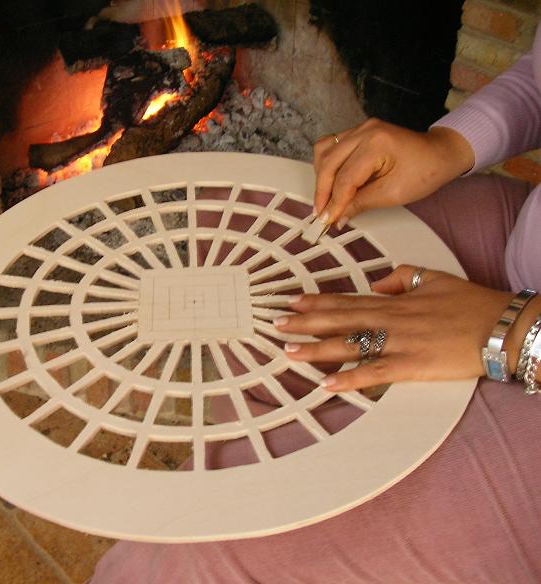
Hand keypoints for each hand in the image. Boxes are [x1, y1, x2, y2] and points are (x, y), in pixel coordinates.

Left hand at [273, 265, 512, 390]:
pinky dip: (350, 378)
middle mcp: (389, 320)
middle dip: (304, 322)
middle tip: (276, 324)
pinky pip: (374, 373)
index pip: (346, 300)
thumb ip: (402, 276)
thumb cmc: (471, 303)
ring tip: (288, 351)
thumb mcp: (434, 278)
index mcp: (393, 301)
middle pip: (338, 320)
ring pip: (349, 345)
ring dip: (316, 349)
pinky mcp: (411, 365)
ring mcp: (398, 343)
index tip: (292, 301)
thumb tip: (376, 282)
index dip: (316, 301)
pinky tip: (327, 384)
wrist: (501, 326)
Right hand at [313, 119, 474, 224]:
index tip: (327, 221)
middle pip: (329, 163)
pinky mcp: (358, 132)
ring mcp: (360, 128)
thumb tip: (338, 216)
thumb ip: (360, 203)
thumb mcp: (393, 193)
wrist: (440, 154)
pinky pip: (331, 146)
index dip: (334, 203)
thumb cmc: (425, 171)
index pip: (345, 178)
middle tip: (321, 213)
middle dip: (322, 192)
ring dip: (321, 177)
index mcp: (376, 143)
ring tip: (325, 199)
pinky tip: (330, 182)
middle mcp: (364, 131)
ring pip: (324, 152)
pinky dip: (327, 166)